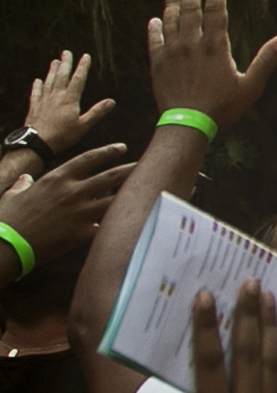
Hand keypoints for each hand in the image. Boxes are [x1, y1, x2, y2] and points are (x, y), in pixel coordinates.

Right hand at [0, 143, 133, 263]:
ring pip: (113, 199)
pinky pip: (105, 227)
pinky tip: (128, 225)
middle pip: (110, 176)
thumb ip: (23, 184)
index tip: (122, 148)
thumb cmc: (6, 219)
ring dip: (131, 195)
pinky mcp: (81, 233)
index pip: (89, 159)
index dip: (107, 152)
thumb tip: (25, 179)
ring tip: (147, 190)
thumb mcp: (13, 195)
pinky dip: (115, 226)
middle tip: (146, 164)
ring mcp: (79, 212)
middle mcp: (72, 191)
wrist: (6, 244)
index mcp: (57, 178)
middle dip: (130, 169)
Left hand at [24, 50, 113, 154]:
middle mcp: (56, 96)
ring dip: (52, 71)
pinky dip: (37, 86)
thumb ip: (97, 112)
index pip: (78, 79)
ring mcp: (44, 101)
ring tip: (55, 61)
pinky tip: (37, 80)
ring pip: (49, 82)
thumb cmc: (62, 136)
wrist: (37, 143)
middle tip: (66, 52)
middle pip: (61, 76)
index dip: (83, 67)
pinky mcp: (34, 108)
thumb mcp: (83, 126)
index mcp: (69, 99)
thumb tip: (112, 101)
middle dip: (65, 63)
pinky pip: (36, 93)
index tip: (85, 56)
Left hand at [147, 0, 276, 130]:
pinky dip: (155, 29)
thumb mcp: (251, 86)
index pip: (215, 8)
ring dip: (171, 2)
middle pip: (190, 8)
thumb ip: (266, 60)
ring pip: (171, 21)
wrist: (186, 126)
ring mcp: (172, 54)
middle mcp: (192, 44)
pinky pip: (155, 41)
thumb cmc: (222, 108)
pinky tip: (155, 20)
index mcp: (215, 46)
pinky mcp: (158, 65)